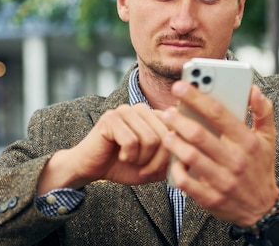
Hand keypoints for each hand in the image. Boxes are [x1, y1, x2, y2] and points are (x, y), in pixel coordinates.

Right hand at [38, 104, 170, 193]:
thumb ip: (171, 158)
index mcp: (153, 115)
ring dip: (141, 159)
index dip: (171, 154)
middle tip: (143, 169)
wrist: (91, 168)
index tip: (158, 168)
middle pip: (165, 135)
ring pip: (150, 139)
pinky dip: (127, 156)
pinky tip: (120, 156)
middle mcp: (141, 108)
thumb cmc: (122, 165)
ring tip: (130, 160)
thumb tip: (187, 154)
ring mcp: (125, 111)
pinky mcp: (111, 118)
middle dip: (157, 161)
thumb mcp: (153, 166)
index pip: (177, 130)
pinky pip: (131, 141)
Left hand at [162, 81, 278, 225]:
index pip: (218, 113)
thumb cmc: (260, 166)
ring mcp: (223, 181)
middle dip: (178, 119)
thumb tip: (254, 89)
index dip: (196, 97)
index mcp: (248, 141)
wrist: (262, 208)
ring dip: (173, 142)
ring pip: (190, 156)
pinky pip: (186, 182)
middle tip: (168, 112)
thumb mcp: (269, 138)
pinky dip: (176, 169)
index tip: (179, 85)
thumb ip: (263, 111)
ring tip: (167, 133)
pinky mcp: (212, 198)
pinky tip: (174, 161)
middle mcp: (236, 160)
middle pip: (199, 134)